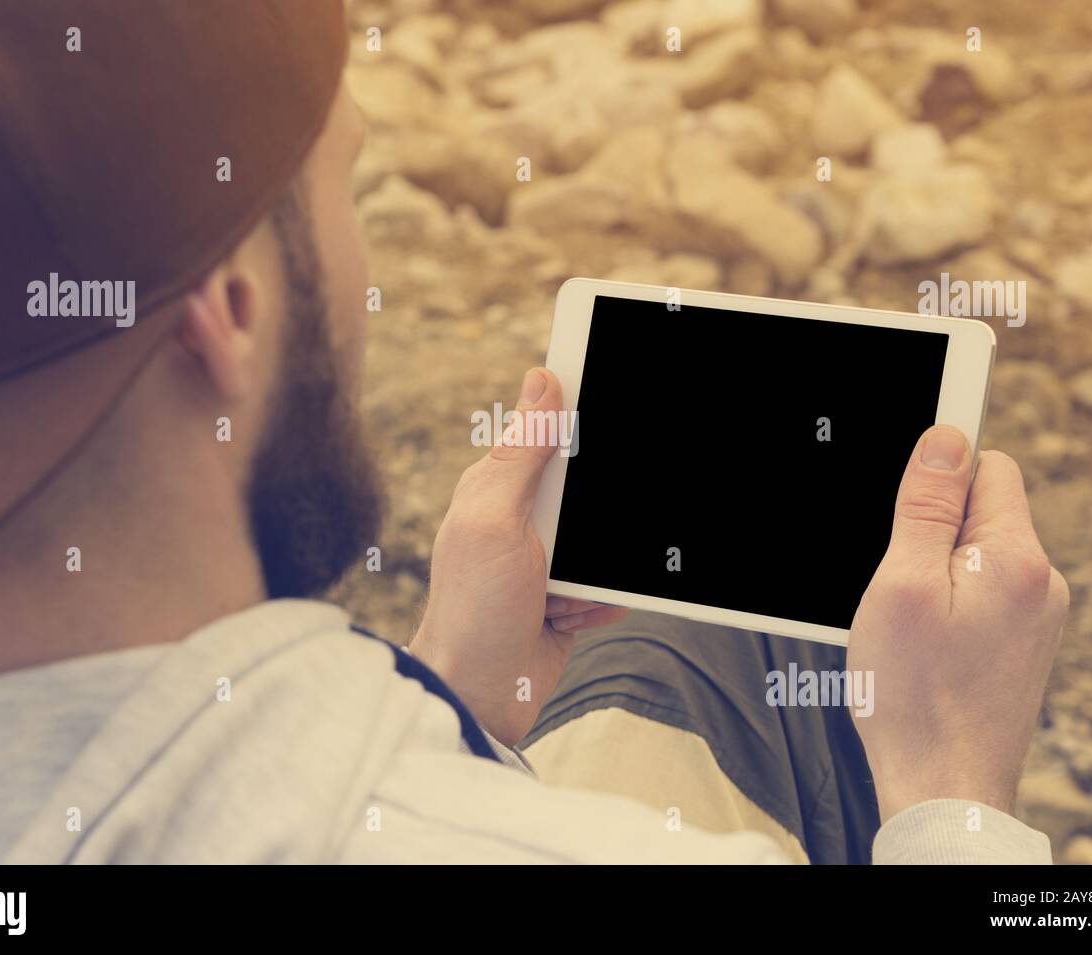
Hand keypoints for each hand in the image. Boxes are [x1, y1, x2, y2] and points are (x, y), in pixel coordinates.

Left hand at [409, 368, 627, 745]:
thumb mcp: (493, 520)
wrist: (479, 696)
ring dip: (597, 569)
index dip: (582, 412)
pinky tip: (571, 617)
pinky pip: (610, 585)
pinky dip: (602, 602)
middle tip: (571, 541)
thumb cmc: (473, 608)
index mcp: (498, 486)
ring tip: (561, 594)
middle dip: (594, 513)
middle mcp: (521, 517)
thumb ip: (521, 453)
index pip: (548, 429)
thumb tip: (542, 378)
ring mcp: (545, 559)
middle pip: (587, 485)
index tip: (618, 397)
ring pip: (604, 538)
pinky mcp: (567, 598)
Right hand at [848, 425, 1068, 820]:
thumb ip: (927, 508)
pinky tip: (922, 644)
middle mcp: (1039, 583)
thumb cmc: (914, 698)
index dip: (937, 473)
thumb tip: (946, 440)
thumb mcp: (902, 586)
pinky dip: (945, 604)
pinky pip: (978, 592)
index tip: (903, 502)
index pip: (987, 466)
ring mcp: (1034, 616)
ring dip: (933, 571)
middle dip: (929, 531)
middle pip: (980, 510)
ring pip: (974, 554)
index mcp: (1016, 559)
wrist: (943, 789)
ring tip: (908, 624)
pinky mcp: (1020, 643)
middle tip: (896, 583)